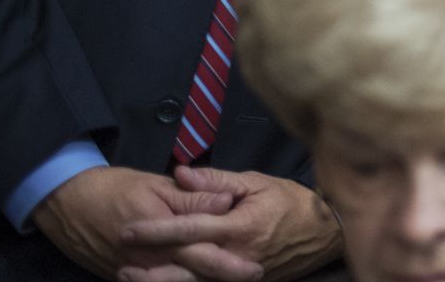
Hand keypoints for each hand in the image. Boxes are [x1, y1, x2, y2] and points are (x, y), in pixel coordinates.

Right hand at [31, 167, 235, 279]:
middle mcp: (149, 259)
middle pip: (191, 276)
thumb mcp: (156, 185)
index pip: (202, 253)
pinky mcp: (122, 276)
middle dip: (222, 278)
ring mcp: (135, 271)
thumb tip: (226, 203)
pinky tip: (192, 280)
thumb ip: (192, 197)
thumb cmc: (115, 188)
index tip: (257, 268)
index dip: (230, 264)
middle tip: (253, 276)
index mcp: (162, 233)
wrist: (67, 203)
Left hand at [116, 166, 341, 281]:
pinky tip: (160, 281)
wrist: (327, 233)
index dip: (158, 229)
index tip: (128, 229)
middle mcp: (238, 258)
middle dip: (150, 262)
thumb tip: (181, 174)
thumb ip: (217, 182)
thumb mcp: (257, 182)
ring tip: (128, 276)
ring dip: (159, 281)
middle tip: (118, 257)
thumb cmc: (291, 202)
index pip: (191, 228)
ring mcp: (241, 277)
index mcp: (241, 227)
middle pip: (186, 264)